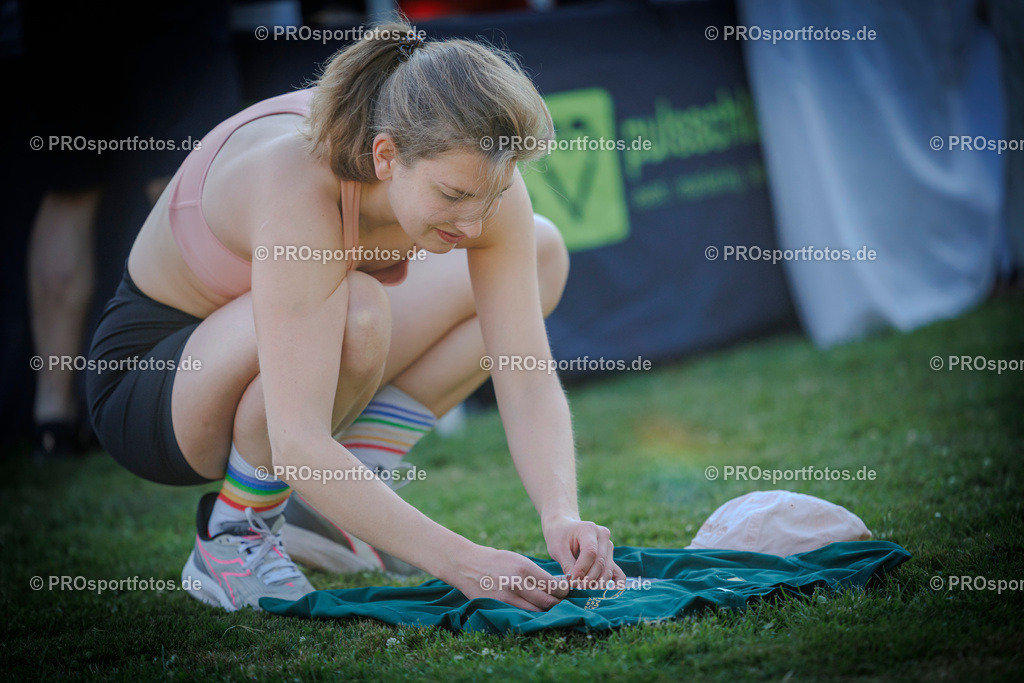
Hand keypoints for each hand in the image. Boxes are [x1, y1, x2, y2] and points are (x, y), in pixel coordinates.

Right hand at [448, 544, 568, 611]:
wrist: (467, 565)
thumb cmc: (496, 560)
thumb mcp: (518, 559)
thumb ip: (536, 573)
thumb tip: (557, 584)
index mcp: (524, 567)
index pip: (552, 585)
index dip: (564, 591)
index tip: (566, 590)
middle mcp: (517, 583)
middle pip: (548, 601)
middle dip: (558, 602)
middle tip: (561, 600)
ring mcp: (507, 597)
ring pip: (536, 610)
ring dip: (546, 609)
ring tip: (550, 605)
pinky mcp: (499, 606)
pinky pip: (522, 613)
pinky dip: (531, 613)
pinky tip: (534, 609)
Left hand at [543, 515, 625, 588]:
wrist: (565, 529)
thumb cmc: (559, 537)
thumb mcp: (558, 549)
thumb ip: (567, 565)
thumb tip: (574, 583)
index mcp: (589, 529)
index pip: (590, 552)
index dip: (582, 569)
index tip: (572, 581)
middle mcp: (603, 536)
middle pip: (600, 562)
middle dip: (588, 579)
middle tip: (577, 588)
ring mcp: (609, 546)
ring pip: (607, 570)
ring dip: (596, 583)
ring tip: (583, 590)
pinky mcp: (611, 557)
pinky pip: (618, 573)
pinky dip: (613, 584)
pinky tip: (604, 593)